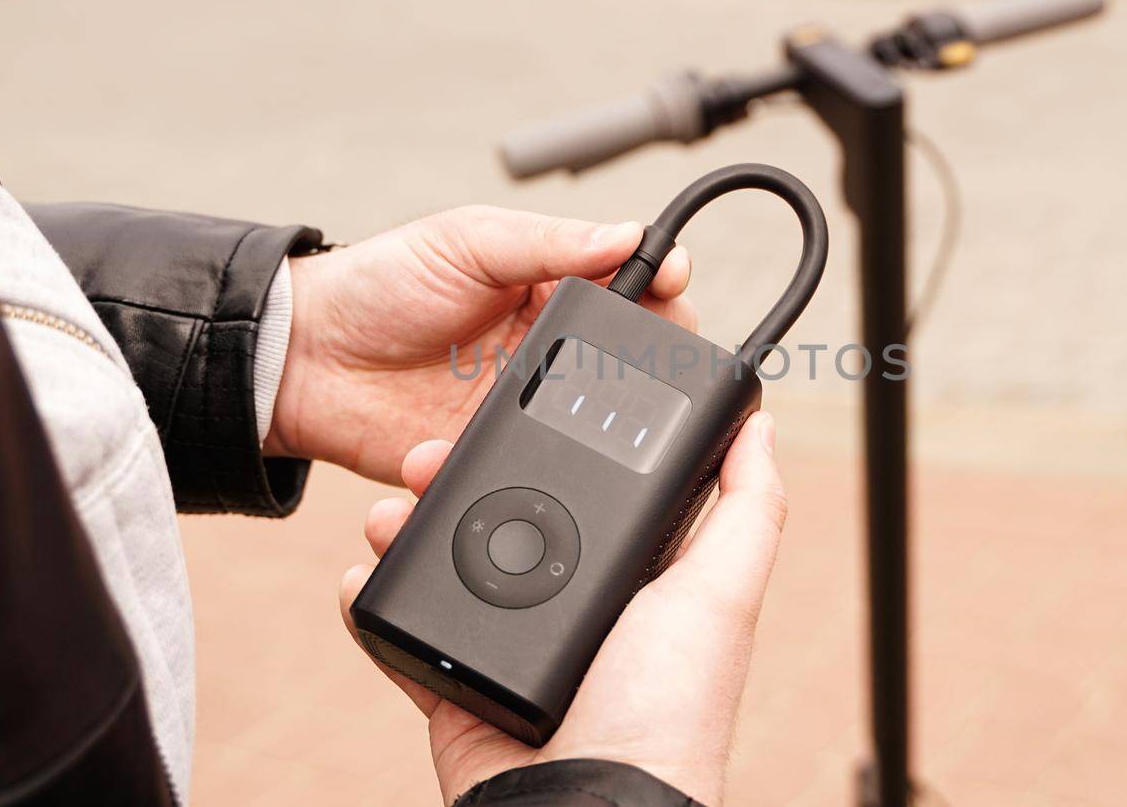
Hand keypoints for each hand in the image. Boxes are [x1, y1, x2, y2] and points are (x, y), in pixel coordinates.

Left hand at [265, 206, 693, 482]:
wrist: (304, 362)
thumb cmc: (377, 283)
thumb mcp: (467, 240)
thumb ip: (548, 242)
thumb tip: (628, 234)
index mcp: (549, 284)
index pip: (631, 284)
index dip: (661, 283)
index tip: (671, 280)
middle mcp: (549, 346)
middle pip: (633, 357)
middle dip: (651, 356)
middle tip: (647, 351)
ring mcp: (527, 403)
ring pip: (597, 419)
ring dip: (601, 413)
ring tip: (589, 398)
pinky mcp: (497, 451)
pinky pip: (539, 461)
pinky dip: (543, 458)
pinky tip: (532, 437)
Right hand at [338, 412, 784, 804]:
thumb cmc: (668, 715)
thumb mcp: (720, 596)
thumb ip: (745, 510)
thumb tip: (760, 430)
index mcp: (633, 580)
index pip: (584, 491)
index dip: (548, 448)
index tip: (511, 412)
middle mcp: (571, 608)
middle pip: (502, 517)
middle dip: (458, 479)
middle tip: (426, 456)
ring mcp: (509, 648)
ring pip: (445, 565)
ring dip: (407, 527)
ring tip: (388, 509)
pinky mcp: (456, 686)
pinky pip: (404, 633)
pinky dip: (377, 602)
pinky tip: (365, 570)